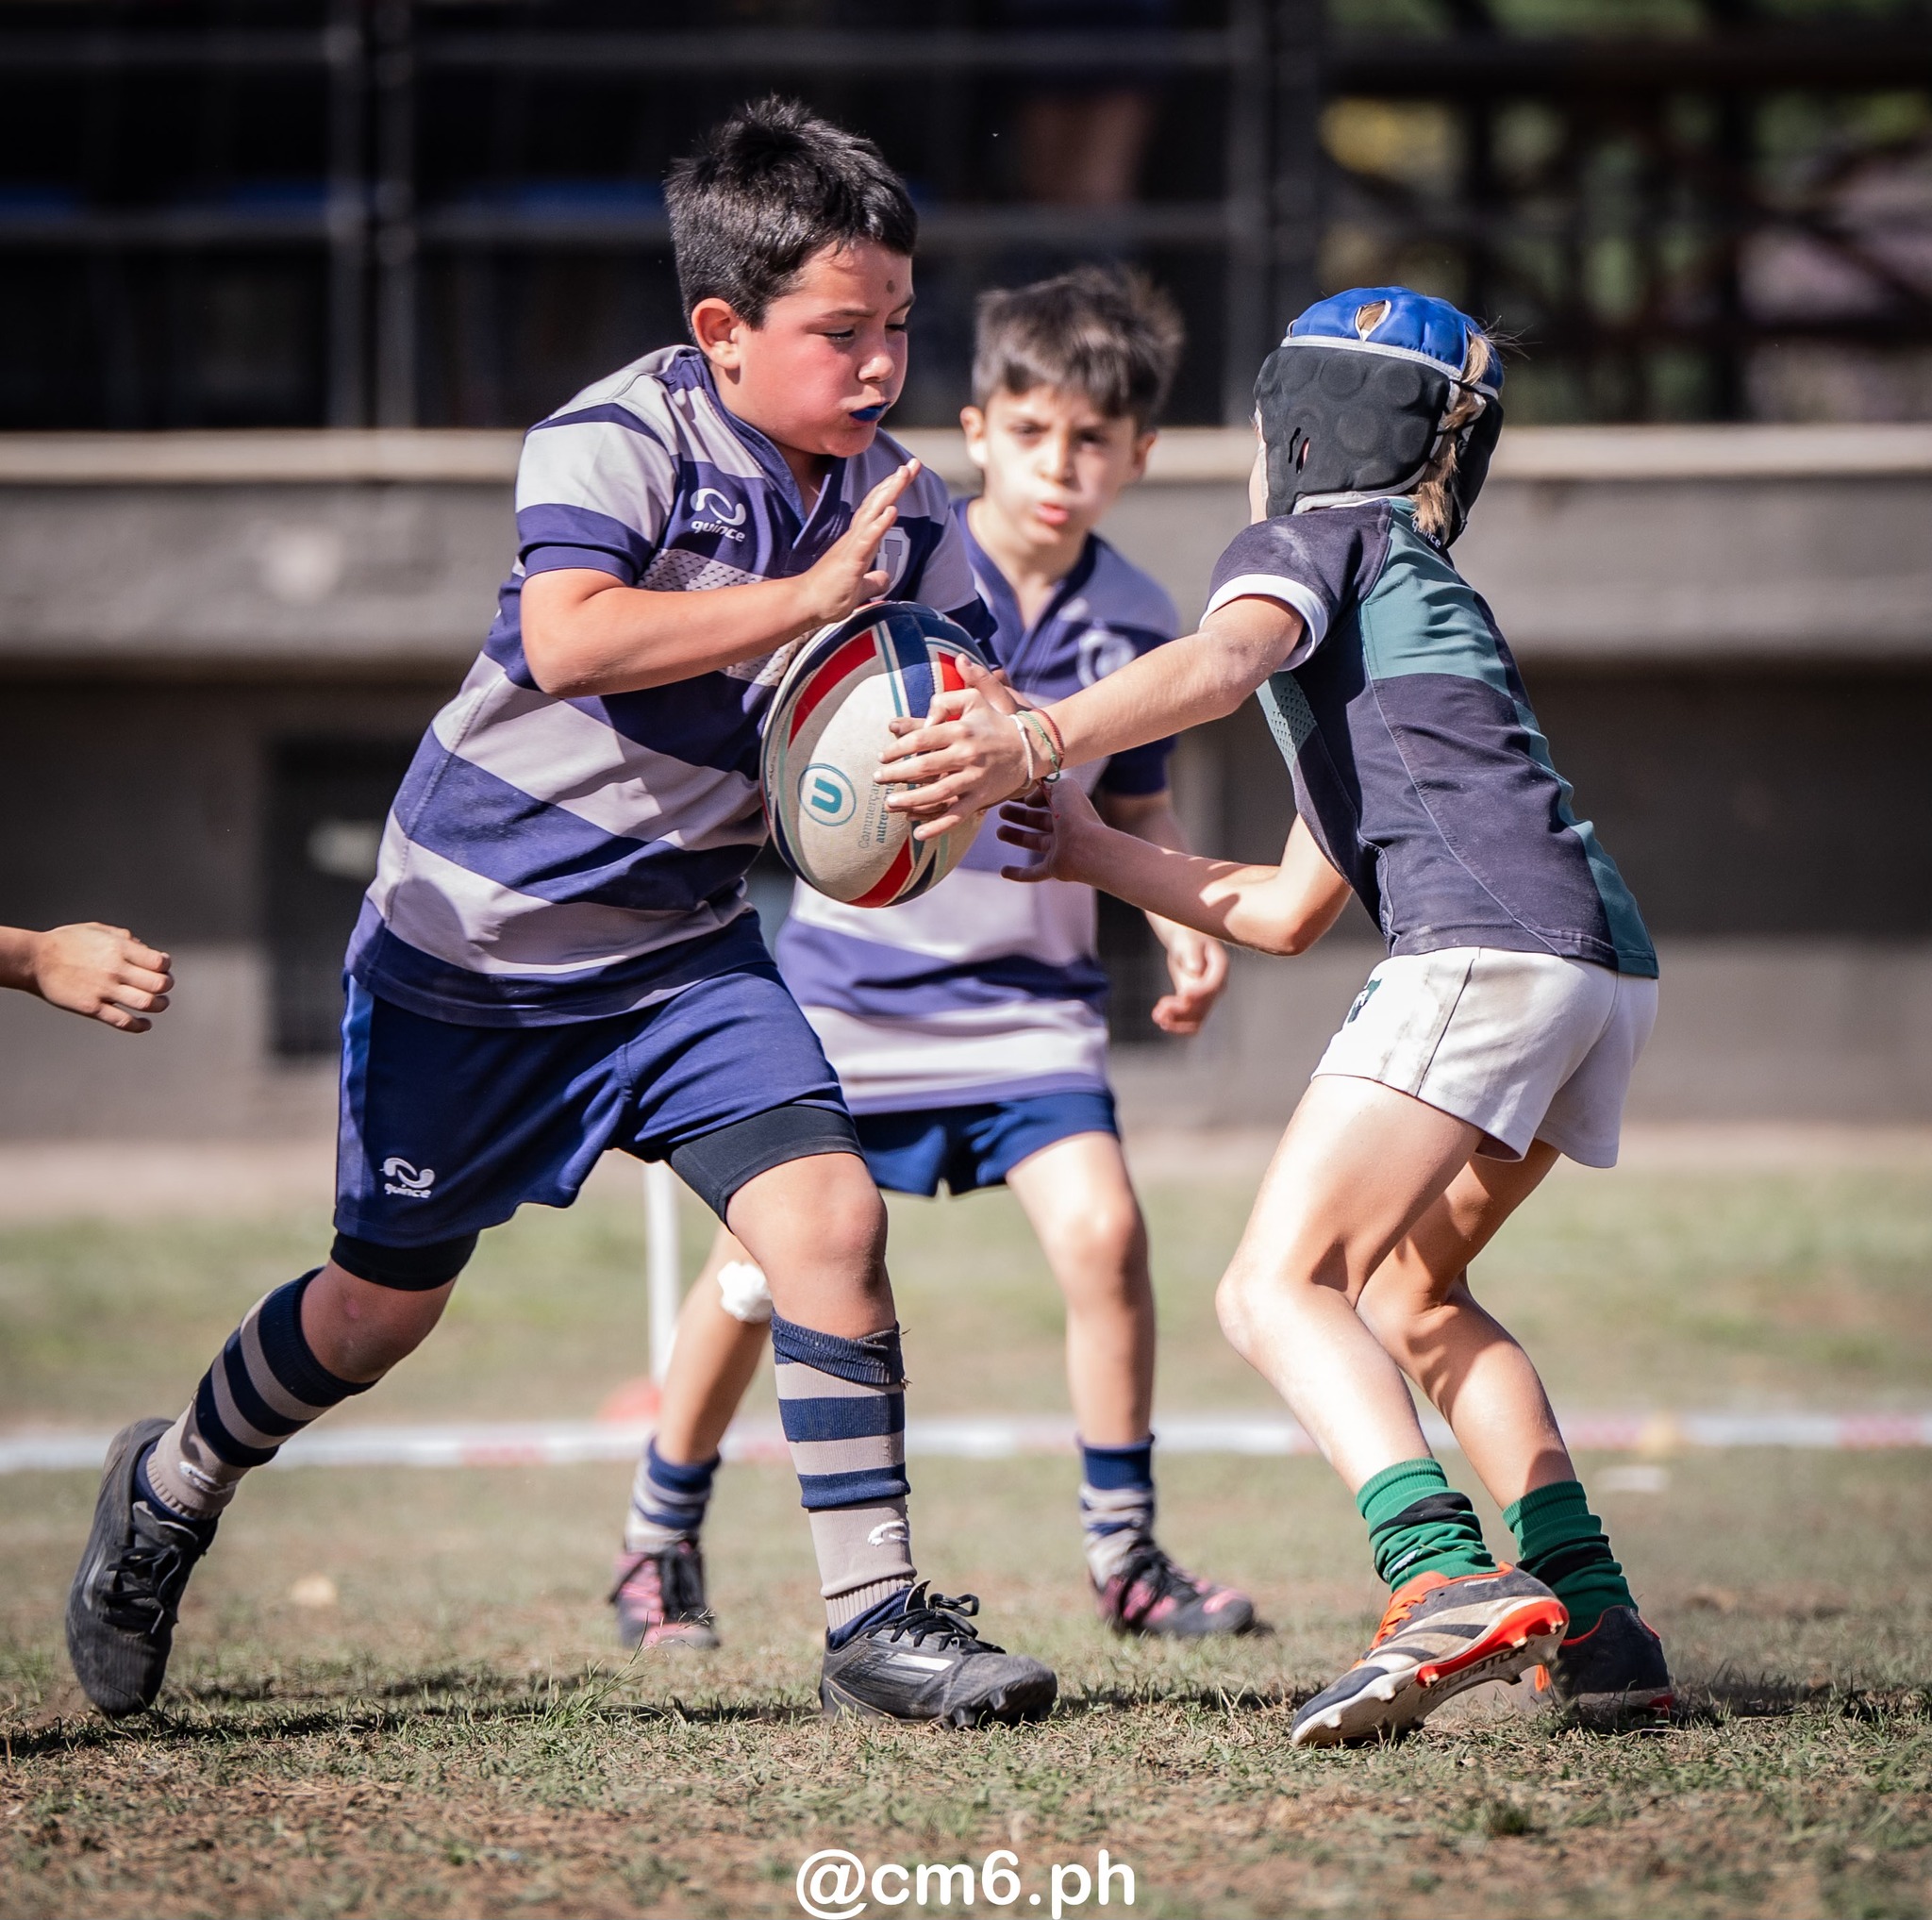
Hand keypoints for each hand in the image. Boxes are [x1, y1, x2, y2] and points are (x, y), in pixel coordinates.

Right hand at [29, 923, 173, 1031]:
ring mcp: (104, 989)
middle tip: (163, 987)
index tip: (162, 969)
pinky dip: (140, 1025)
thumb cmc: (65, 943)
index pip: (160, 962)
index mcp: (119, 948)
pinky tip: (144, 1024)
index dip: (165, 967)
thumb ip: (126, 938)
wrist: (35, 960)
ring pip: (146, 1003)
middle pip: (159, 984)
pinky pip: (123, 1021)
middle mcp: (115, 969)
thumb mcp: (98, 930)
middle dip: (166, 986)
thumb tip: (147, 949)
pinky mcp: (92, 1007)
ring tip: (159, 1004)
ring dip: (159, 1006)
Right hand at [793, 460, 919, 630]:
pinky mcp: (850, 561)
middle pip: (877, 504)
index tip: (907, 473)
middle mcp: (854, 538)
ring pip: (873, 514)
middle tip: (913, 463)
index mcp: (858, 542)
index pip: (877, 510)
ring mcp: (851, 547)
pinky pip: (867, 540)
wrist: (804, 605)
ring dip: (889, 494)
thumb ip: (872, 581)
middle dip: (895, 482)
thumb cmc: (828, 596)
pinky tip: (892, 510)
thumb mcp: (859, 589)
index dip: (891, 491)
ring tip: (904, 474)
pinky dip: (880, 524)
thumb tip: (885, 578)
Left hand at [877, 656, 1035, 839]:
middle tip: (877, 779)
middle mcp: (966, 754)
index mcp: (960, 730)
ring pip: (936, 793)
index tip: (882, 756)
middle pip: (923, 766)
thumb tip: (925, 715)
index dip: (897, 748)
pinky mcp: (981, 797)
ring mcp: (974, 778)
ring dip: (910, 800)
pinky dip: (938, 826)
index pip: (920, 739)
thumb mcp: (974, 698)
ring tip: (889, 804)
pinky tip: (918, 833)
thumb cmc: (995, 721)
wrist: (1030, 746)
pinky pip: (956, 815)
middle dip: (896, 774)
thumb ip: (946, 699)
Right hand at [996, 779, 1104, 884]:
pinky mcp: (1055, 869)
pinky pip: (1034, 873)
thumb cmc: (1076, 815)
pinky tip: (1003, 872)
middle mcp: (1065, 829)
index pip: (1048, 802)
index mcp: (1068, 809)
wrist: (1087, 847)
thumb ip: (1046, 787)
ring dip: (1017, 838)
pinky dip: (1019, 874)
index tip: (1014, 797)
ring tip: (999, 832)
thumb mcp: (1063, 788)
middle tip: (1002, 812)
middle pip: (1039, 822)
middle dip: (1020, 816)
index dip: (1031, 799)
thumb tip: (1030, 800)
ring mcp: (1060, 850)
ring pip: (1035, 843)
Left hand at [1150, 922, 1227, 1035]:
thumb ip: (1191, 955)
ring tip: (1157, 1016)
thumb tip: (1194, 971)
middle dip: (1182, 1010)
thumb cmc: (1187, 937)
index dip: (1199, 993)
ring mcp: (1207, 997)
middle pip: (1203, 1006)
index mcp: (1220, 967)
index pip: (1213, 986)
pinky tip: (1160, 1019)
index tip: (1182, 996)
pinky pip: (1190, 1021)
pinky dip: (1175, 1023)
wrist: (1185, 944)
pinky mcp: (1195, 1003)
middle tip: (1160, 1008)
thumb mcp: (1187, 942)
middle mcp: (1217, 986)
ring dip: (1177, 1022)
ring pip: (1196, 1019)